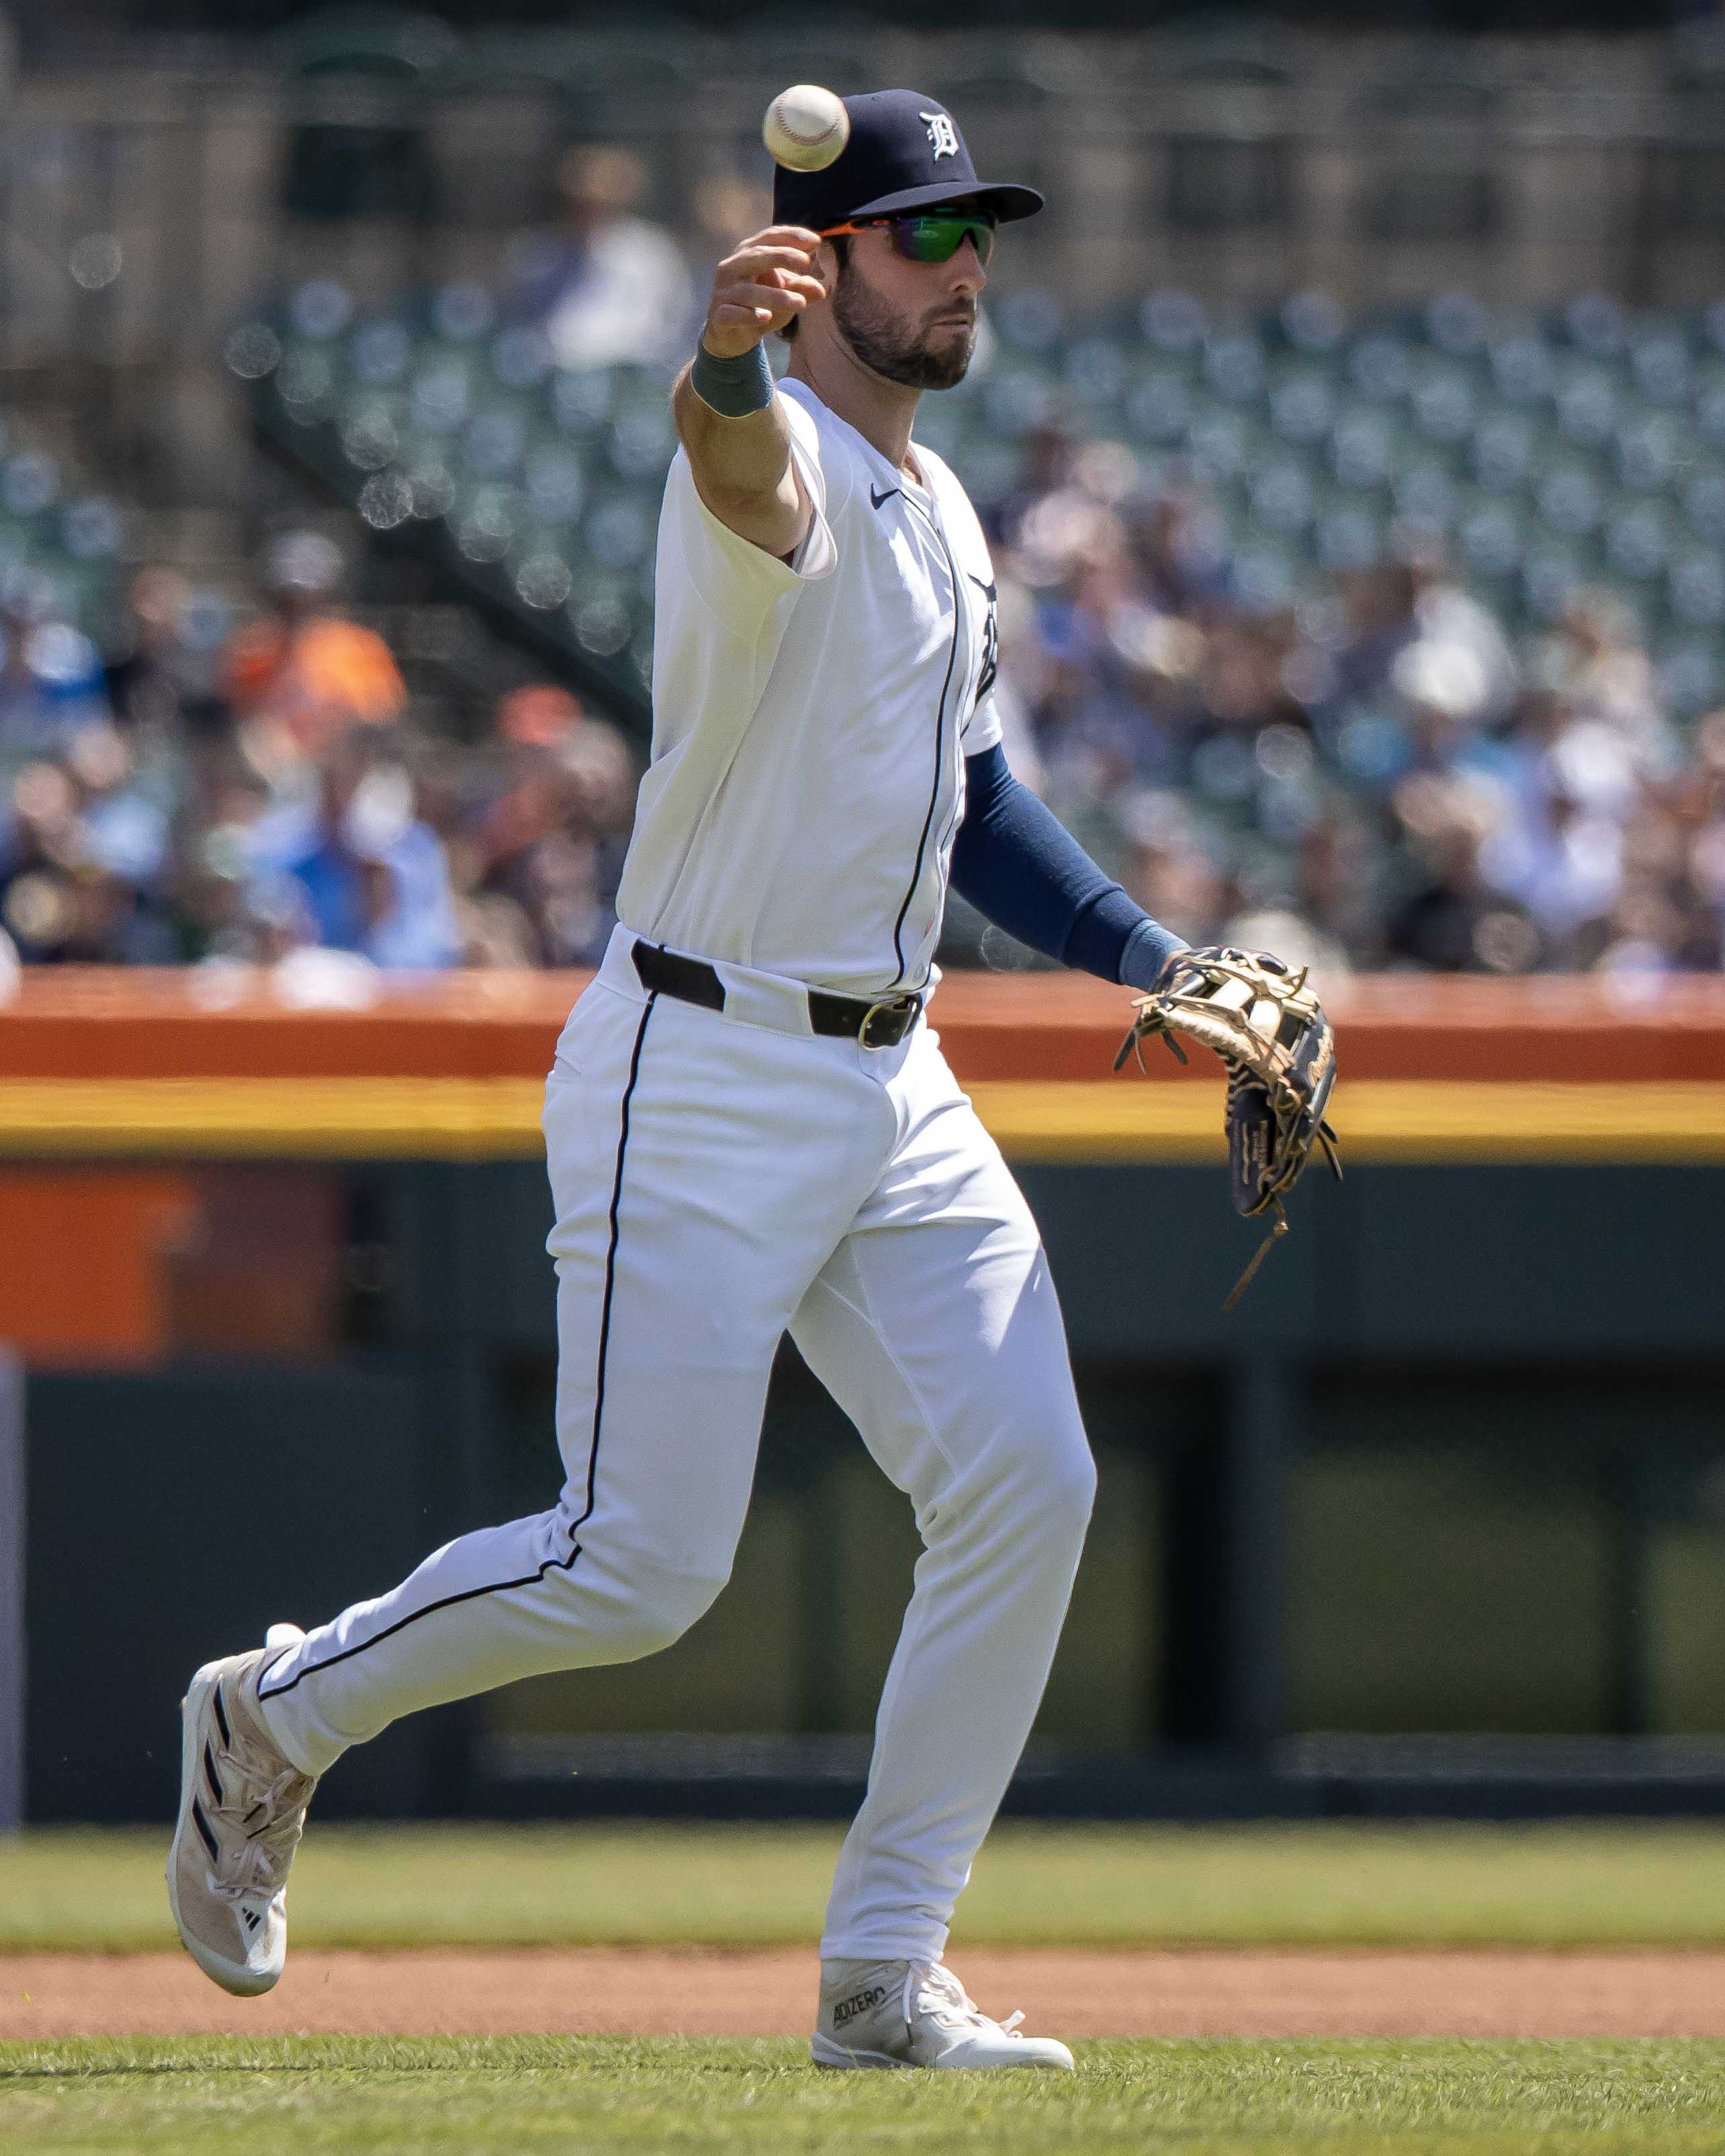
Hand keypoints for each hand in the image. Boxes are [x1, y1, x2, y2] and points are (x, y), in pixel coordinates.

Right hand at [700, 226, 826, 357]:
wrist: (730, 335)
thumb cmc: (759, 307)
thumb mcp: (784, 296)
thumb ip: (800, 289)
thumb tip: (821, 290)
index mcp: (748, 254)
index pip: (769, 237)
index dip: (791, 236)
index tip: (816, 241)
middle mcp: (732, 268)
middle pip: (756, 256)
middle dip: (782, 256)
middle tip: (806, 262)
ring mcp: (723, 292)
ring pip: (748, 290)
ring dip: (775, 296)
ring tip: (800, 303)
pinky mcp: (718, 316)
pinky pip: (731, 314)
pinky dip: (749, 315)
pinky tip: (766, 317)